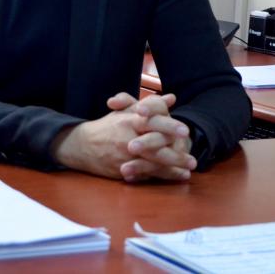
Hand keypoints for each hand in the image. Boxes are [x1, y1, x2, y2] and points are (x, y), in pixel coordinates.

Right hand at [51, 93, 194, 181]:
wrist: (82, 145)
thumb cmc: (109, 126)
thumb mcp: (127, 111)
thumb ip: (150, 105)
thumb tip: (171, 98)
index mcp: (130, 120)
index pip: (152, 121)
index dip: (168, 126)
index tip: (185, 131)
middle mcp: (127, 137)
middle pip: (154, 145)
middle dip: (174, 153)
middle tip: (193, 157)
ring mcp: (124, 155)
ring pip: (151, 162)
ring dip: (172, 167)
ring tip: (189, 169)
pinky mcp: (122, 170)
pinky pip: (145, 174)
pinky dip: (163, 176)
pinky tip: (178, 176)